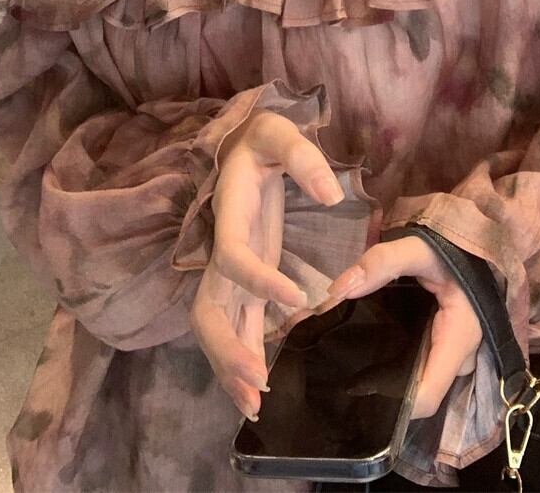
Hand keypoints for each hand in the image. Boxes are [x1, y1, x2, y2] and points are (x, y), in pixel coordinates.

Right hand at [188, 110, 345, 421]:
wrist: (243, 144)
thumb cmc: (263, 138)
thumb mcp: (282, 133)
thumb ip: (304, 159)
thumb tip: (331, 195)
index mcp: (230, 215)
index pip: (234, 257)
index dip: (258, 280)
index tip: (296, 300)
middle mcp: (222, 249)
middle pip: (207, 308)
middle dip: (226, 349)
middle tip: (257, 385)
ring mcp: (229, 270)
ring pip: (215, 326)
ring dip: (230, 366)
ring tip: (255, 405)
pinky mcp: (243, 280)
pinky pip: (234, 324)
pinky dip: (241, 357)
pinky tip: (258, 388)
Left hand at [319, 234, 483, 420]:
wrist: (474, 242)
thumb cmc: (450, 249)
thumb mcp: (419, 248)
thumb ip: (381, 262)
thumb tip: (338, 289)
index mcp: (460, 339)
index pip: (427, 396)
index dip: (394, 402)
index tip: (360, 386)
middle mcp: (462, 356)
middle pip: (421, 391)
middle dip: (388, 387)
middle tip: (351, 368)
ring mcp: (457, 354)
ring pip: (422, 379)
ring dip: (395, 373)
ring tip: (360, 355)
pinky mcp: (449, 346)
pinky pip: (425, 366)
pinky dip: (403, 361)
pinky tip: (380, 345)